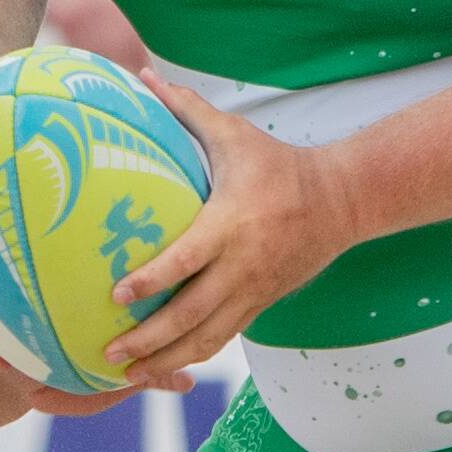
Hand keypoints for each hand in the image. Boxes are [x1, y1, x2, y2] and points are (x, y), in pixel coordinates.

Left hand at [99, 65, 351, 392]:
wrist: (342, 203)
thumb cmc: (279, 165)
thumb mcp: (236, 134)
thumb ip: (188, 109)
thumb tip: (143, 76)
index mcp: (232, 224)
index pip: (186, 261)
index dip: (150, 281)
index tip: (116, 296)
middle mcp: (243, 266)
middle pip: (191, 314)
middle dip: (148, 339)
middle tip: (108, 351)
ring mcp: (254, 291)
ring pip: (207, 339)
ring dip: (165, 360)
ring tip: (125, 375)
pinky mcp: (261, 305)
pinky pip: (223, 339)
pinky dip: (191, 357)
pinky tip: (160, 368)